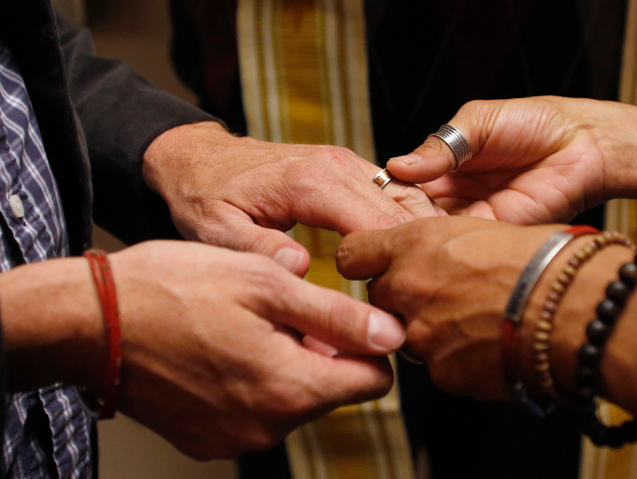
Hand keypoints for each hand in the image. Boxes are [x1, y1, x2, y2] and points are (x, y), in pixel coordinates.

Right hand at [108, 241, 404, 458]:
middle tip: (283, 311)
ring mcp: (234, 438)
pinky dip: (253, 382)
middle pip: (332, 391)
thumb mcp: (265, 284)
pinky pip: (255, 412)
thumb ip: (336, 316)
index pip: (373, 382)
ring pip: (293, 400)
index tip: (345, 319)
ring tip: (248, 325)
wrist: (91, 321)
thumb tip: (391, 335)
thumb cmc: (173, 289)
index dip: (368, 345)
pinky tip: (224, 349)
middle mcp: (267, 425)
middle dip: (322, 352)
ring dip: (286, 364)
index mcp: (290, 387)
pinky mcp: (207, 440)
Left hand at [143, 122, 440, 275]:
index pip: (374, 226)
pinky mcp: (349, 166)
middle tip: (410, 301)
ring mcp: (346, 162)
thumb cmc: (205, 197)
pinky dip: (408, 220)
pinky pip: (394, 191)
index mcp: (309, 182)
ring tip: (418, 279)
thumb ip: (258, 249)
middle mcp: (336, 166)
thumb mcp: (216, 230)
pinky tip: (410, 253)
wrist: (199, 159)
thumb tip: (302, 267)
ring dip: (416, 237)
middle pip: (398, 214)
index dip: (389, 268)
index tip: (388, 307)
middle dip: (409, 257)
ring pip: (405, 199)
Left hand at [336, 217, 562, 400]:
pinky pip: (441, 366)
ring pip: (410, 336)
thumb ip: (439, 244)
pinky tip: (493, 344)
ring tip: (480, 320)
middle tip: (445, 295)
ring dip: (434, 330)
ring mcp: (422, 336)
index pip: (352, 254)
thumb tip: (431, 257)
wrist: (577, 307)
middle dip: (404, 298)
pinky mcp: (444, 374)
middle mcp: (407, 289)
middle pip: (379, 298)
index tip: (377, 265)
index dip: (366, 261)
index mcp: (414, 245)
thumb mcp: (482, 229)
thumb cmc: (543, 258)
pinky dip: (460, 359)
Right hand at [386, 97, 612, 224]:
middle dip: (393, 220)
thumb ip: (440, 147)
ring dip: (413, 235)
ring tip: (386, 236)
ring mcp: (473, 217)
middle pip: (412, 215)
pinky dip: (442, 243)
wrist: (584, 143)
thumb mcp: (478, 123)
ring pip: (432, 233)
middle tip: (367, 226)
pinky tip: (421, 241)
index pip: (404, 186)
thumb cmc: (535, 123)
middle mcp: (454, 197)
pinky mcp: (493, 232)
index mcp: (445, 168)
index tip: (360, 200)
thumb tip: (397, 166)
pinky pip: (461, 242)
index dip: (384, 193)